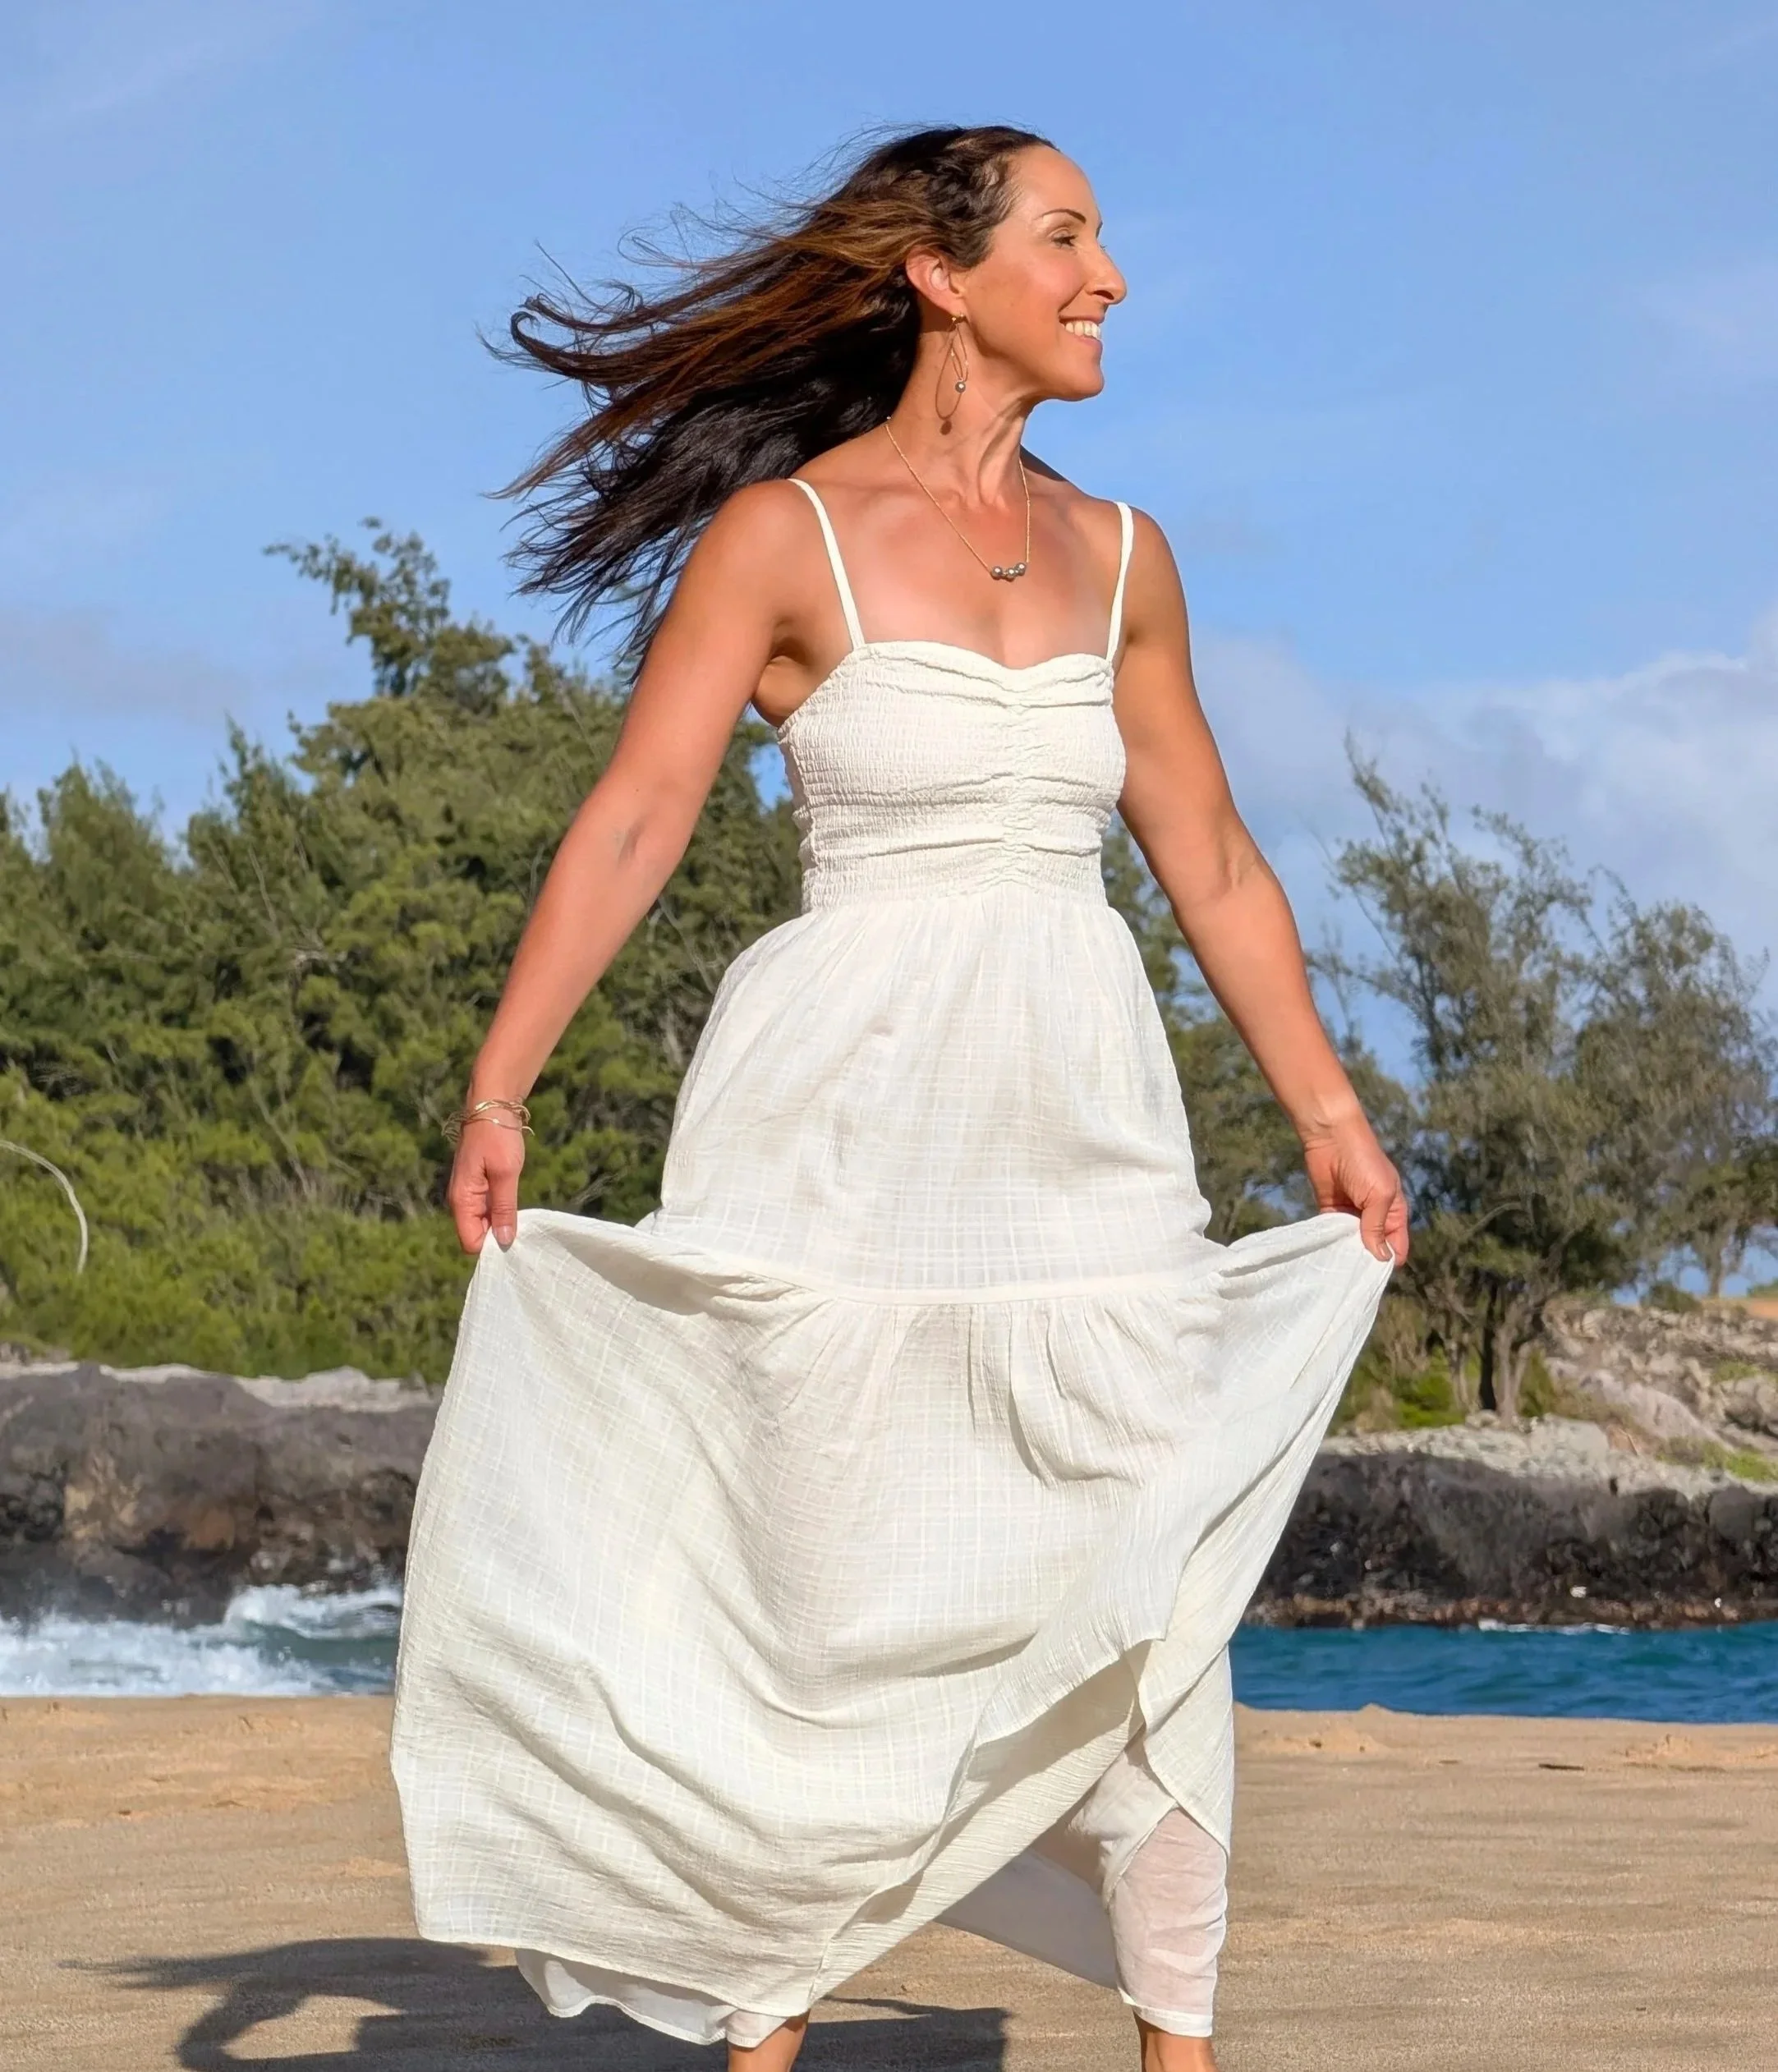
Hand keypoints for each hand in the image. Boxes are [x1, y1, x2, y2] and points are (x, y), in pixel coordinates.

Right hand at [448, 1116, 526, 1254]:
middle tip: (524, 1232)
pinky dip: (501, 1211)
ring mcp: (469, 1192)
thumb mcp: (506, 1173)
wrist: (492, 1105)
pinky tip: (517, 1206)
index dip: (492, 1247)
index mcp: (462, 1200)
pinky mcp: (478, 1184)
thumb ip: (504, 1208)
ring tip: (523, 1221)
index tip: (515, 1241)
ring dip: (501, 1224)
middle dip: (497, 1237)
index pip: (471, 1242)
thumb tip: (504, 1241)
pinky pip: (487, 1208)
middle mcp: (461, 1200)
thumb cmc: (498, 1137)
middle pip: (476, 1235)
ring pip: (483, 1222)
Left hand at [1300, 1112, 1408, 1266]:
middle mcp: (1375, 1217)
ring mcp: (1352, 1214)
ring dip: (1345, 1254)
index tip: (1372, 1277)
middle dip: (1365, 1261)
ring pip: (1351, 1243)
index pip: (1396, 1246)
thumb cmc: (1364, 1163)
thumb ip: (1377, 1227)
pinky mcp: (1330, 1211)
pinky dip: (1330, 1243)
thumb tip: (1381, 1258)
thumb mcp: (1379, 1195)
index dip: (1388, 1261)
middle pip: (1374, 1248)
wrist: (1332, 1138)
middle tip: (1351, 1277)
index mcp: (1394, 1212)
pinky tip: (1324, 1255)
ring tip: (1336, 1270)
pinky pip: (1332, 1233)